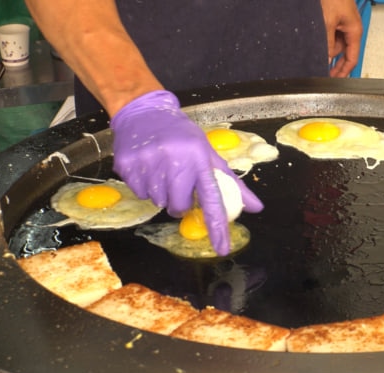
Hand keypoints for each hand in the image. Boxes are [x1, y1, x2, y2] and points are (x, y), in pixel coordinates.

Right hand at [110, 90, 263, 254]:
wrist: (145, 112)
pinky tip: (147, 167)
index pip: (212, 199)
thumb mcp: (208, 154)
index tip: (222, 248)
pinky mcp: (128, 165)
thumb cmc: (182, 136)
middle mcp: (174, 160)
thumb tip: (256, 208)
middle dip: (180, 203)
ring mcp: (149, 162)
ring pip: (158, 201)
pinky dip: (144, 186)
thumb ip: (231, 183)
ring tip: (161, 170)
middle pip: (179, 206)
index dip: (217, 226)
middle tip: (178, 184)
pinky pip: (138, 193)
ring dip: (161, 193)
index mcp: (199, 158)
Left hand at [320, 0, 363, 77]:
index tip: (334, 81)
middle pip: (342, 54)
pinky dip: (323, 42)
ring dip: (325, 51)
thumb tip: (324, 60)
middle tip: (323, 75)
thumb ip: (326, 42)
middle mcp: (349, 30)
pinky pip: (329, 37)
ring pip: (334, 45)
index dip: (343, 72)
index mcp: (354, 31)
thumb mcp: (328, 22)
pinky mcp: (333, 21)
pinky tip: (314, 46)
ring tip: (314, 57)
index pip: (352, 59)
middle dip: (333, 63)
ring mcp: (341, 26)